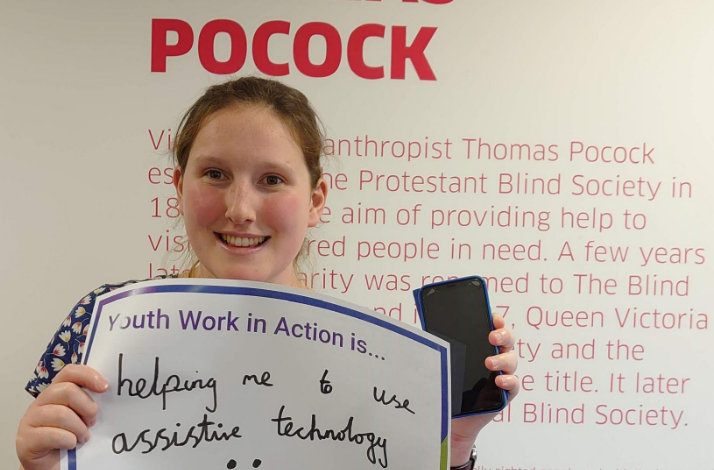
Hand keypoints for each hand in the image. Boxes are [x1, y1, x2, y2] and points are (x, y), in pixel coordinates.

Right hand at [16, 365, 107, 469]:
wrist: (52, 465)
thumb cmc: (68, 439)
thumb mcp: (80, 416)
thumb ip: (87, 402)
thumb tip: (107, 389)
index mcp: (55, 392)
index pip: (69, 372)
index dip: (88, 376)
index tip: (105, 387)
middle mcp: (40, 402)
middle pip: (67, 391)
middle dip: (87, 407)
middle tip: (92, 421)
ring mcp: (30, 420)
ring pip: (61, 414)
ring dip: (79, 428)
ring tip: (83, 437)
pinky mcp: (25, 439)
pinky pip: (52, 435)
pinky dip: (68, 440)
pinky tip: (71, 444)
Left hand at [450, 314, 518, 465]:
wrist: (450, 415)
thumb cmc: (448, 383)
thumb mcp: (444, 360)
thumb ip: (440, 345)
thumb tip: (426, 330)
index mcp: (482, 345)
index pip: (495, 327)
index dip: (497, 321)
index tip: (493, 318)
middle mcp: (496, 356)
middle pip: (508, 340)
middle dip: (503, 335)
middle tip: (492, 337)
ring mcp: (502, 373)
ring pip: (511, 360)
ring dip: (502, 359)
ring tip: (488, 362)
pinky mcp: (505, 392)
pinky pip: (514, 384)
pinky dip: (509, 380)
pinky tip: (499, 380)